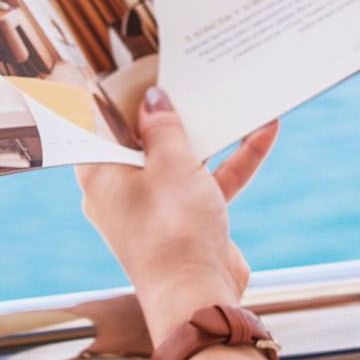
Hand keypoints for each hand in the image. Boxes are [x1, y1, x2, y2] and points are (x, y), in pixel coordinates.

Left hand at [75, 86, 278, 336]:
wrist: (199, 297)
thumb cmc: (172, 231)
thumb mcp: (171, 163)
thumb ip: (163, 124)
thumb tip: (154, 98)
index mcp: (99, 173)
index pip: (95, 121)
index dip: (111, 90)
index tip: (126, 62)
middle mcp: (121, 188)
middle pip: (143, 136)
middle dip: (169, 106)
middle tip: (184, 69)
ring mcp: (156, 205)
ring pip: (182, 157)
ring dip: (210, 131)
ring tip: (232, 94)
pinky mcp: (188, 219)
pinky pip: (209, 181)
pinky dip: (233, 160)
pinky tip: (264, 132)